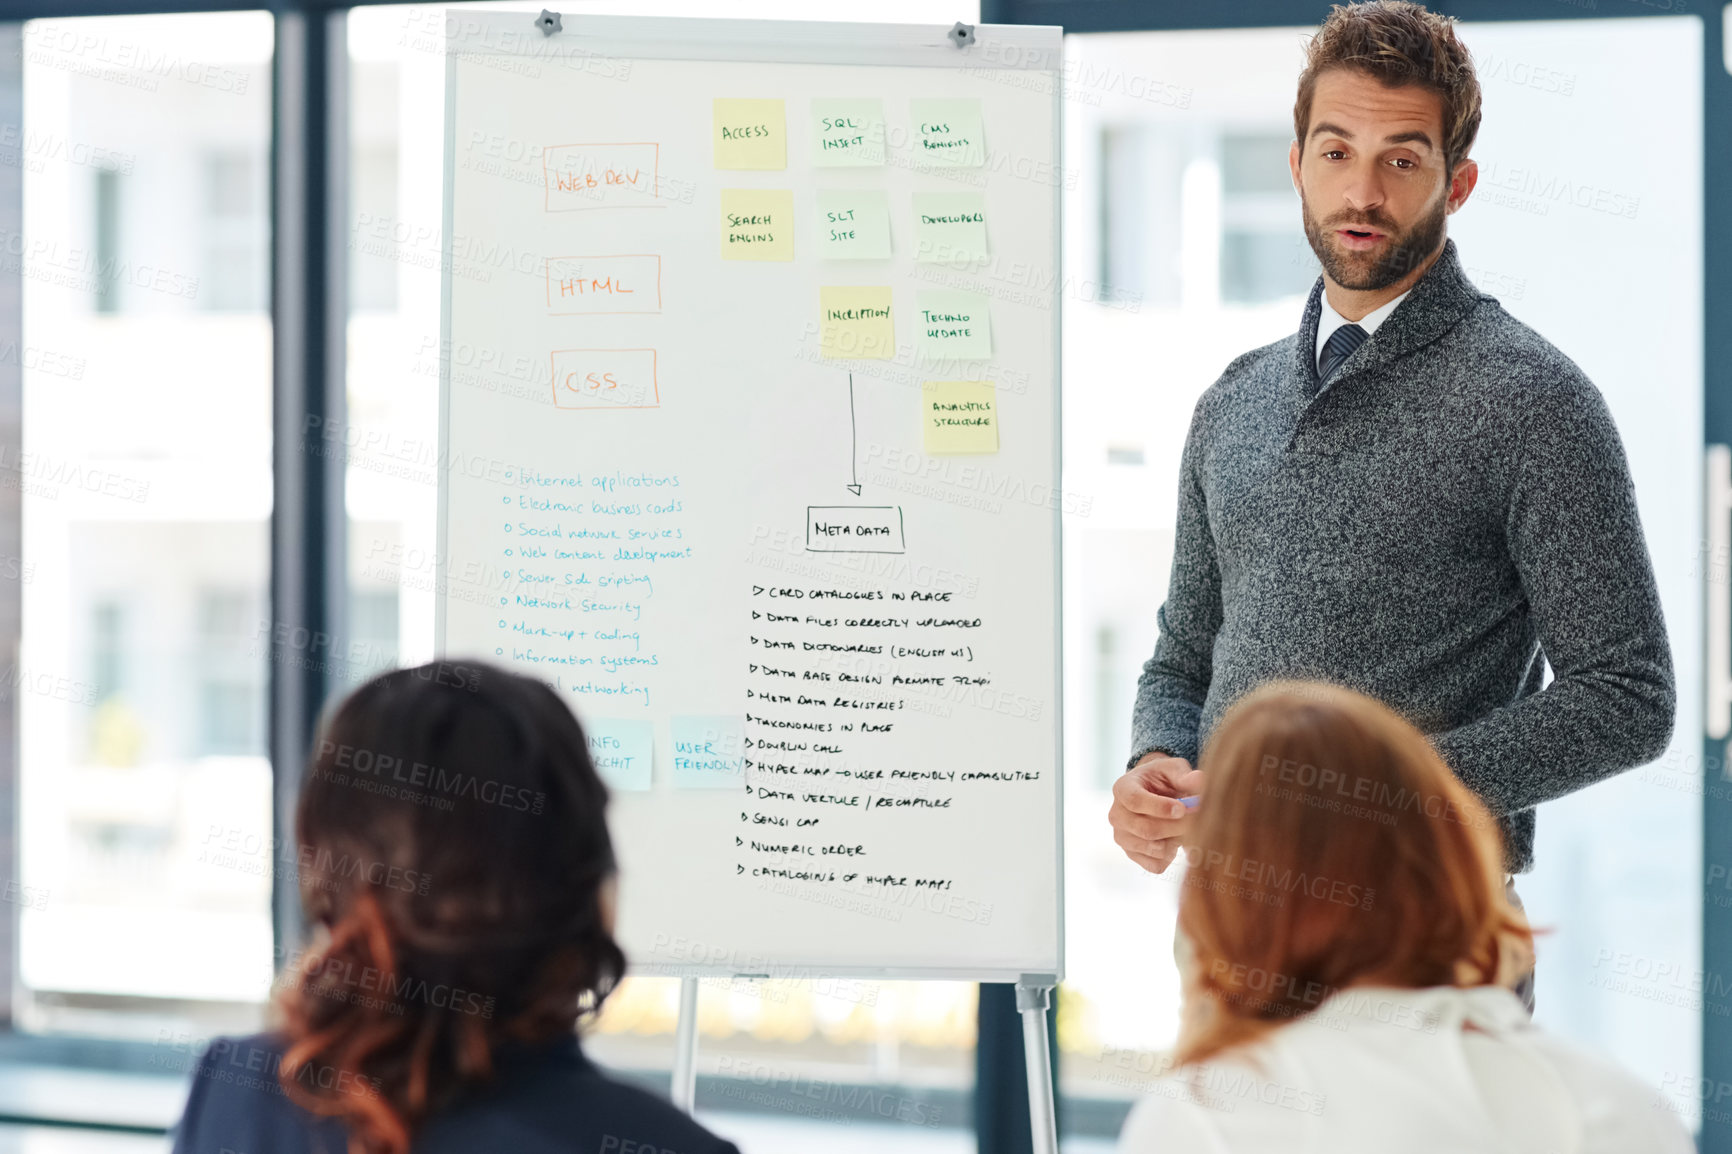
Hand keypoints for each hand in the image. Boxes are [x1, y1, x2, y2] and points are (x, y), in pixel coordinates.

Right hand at [1109, 753, 1204, 873]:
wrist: (1153, 794)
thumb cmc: (1163, 779)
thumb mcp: (1173, 769)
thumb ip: (1184, 775)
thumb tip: (1199, 780)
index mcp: (1123, 788)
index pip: (1135, 801)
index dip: (1160, 807)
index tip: (1182, 809)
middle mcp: (1116, 814)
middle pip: (1145, 829)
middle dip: (1176, 827)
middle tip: (1197, 820)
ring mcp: (1122, 837)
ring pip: (1153, 849)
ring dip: (1176, 840)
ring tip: (1185, 827)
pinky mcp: (1132, 854)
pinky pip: (1156, 865)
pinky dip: (1171, 856)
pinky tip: (1174, 839)